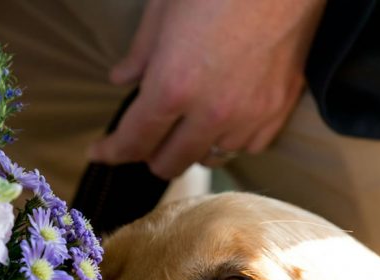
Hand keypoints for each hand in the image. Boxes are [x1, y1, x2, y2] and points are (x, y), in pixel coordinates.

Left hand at [88, 0, 325, 178]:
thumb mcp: (165, 7)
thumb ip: (141, 52)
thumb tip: (123, 79)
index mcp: (174, 86)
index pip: (133, 142)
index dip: (111, 151)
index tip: (101, 152)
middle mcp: (211, 112)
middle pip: (170, 163)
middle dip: (150, 153)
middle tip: (145, 135)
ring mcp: (249, 115)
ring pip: (209, 158)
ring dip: (192, 147)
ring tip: (188, 123)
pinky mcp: (279, 109)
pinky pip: (247, 147)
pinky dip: (230, 140)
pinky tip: (224, 119)